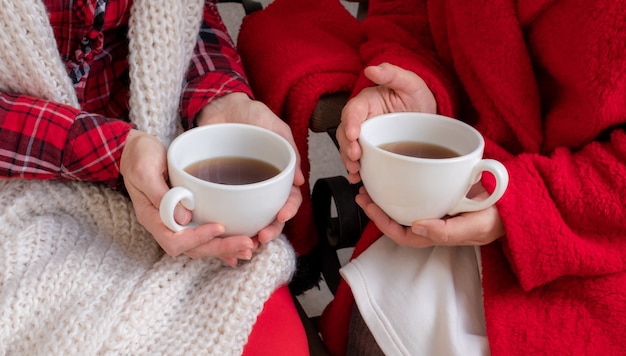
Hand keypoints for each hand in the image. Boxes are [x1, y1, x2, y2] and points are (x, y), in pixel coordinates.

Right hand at [120, 129, 255, 265]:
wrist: (134, 150)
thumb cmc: (139, 156)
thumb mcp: (146, 170)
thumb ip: (161, 195)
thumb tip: (184, 218)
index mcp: (151, 217)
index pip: (174, 240)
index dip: (197, 238)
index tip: (218, 227)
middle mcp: (163, 225)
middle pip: (192, 248)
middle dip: (220, 248)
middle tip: (246, 245)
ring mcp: (174, 222)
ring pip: (200, 245)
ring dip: (224, 249)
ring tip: (248, 248)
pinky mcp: (185, 216)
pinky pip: (203, 235)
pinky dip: (221, 242)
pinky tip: (238, 245)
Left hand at [196, 92, 304, 242]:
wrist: (219, 105)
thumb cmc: (250, 114)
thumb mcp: (273, 126)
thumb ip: (287, 148)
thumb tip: (301, 181)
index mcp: (278, 175)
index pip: (289, 198)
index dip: (288, 210)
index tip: (281, 216)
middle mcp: (261, 186)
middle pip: (270, 215)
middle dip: (270, 230)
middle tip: (261, 237)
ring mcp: (239, 189)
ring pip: (248, 218)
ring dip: (247, 234)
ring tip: (243, 244)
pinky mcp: (217, 189)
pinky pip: (222, 210)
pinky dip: (223, 226)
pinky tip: (220, 235)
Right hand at [336, 62, 436, 183]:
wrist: (428, 116)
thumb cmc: (416, 96)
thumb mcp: (409, 82)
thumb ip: (391, 73)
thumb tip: (372, 69)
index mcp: (367, 102)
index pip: (353, 111)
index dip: (350, 123)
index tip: (353, 134)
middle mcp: (362, 120)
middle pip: (346, 133)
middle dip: (347, 147)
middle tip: (354, 157)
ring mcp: (366, 137)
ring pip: (349, 149)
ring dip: (349, 161)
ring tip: (355, 171)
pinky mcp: (371, 151)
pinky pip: (360, 162)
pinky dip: (358, 172)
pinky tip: (359, 180)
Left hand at [355, 185, 504, 247]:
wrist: (518, 203)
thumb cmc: (498, 218)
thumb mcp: (476, 226)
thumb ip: (448, 231)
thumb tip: (416, 227)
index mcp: (438, 234)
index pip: (402, 234)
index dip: (382, 222)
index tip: (369, 205)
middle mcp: (433, 224)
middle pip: (398, 221)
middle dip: (378, 209)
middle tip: (362, 192)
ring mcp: (437, 210)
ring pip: (405, 208)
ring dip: (386, 198)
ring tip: (370, 184)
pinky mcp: (442, 195)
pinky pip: (417, 194)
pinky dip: (403, 186)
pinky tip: (395, 173)